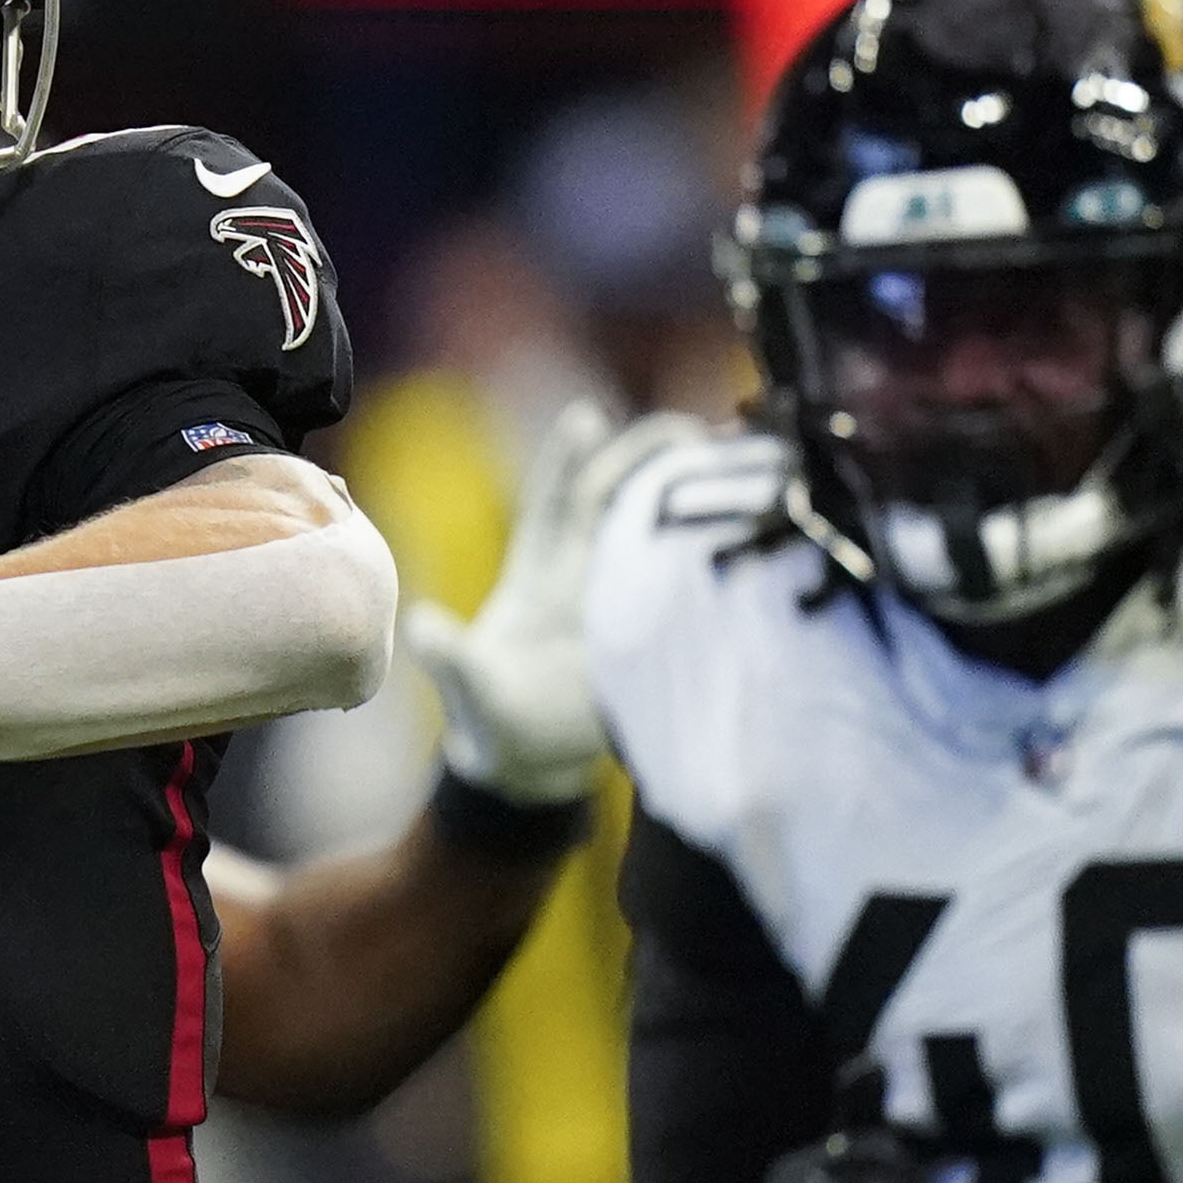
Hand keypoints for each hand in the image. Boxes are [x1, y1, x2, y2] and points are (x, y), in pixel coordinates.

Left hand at [403, 400, 700, 804]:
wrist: (533, 763)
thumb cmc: (494, 720)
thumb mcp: (472, 690)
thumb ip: (452, 658)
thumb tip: (420, 624)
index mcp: (539, 574)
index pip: (555, 503)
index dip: (567, 461)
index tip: (587, 418)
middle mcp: (583, 574)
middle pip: (617, 501)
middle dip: (646, 459)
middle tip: (691, 431)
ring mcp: (622, 598)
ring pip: (659, 532)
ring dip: (692, 496)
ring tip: (738, 462)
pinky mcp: (652, 630)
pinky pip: (689, 586)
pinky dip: (718, 561)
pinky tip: (761, 539)